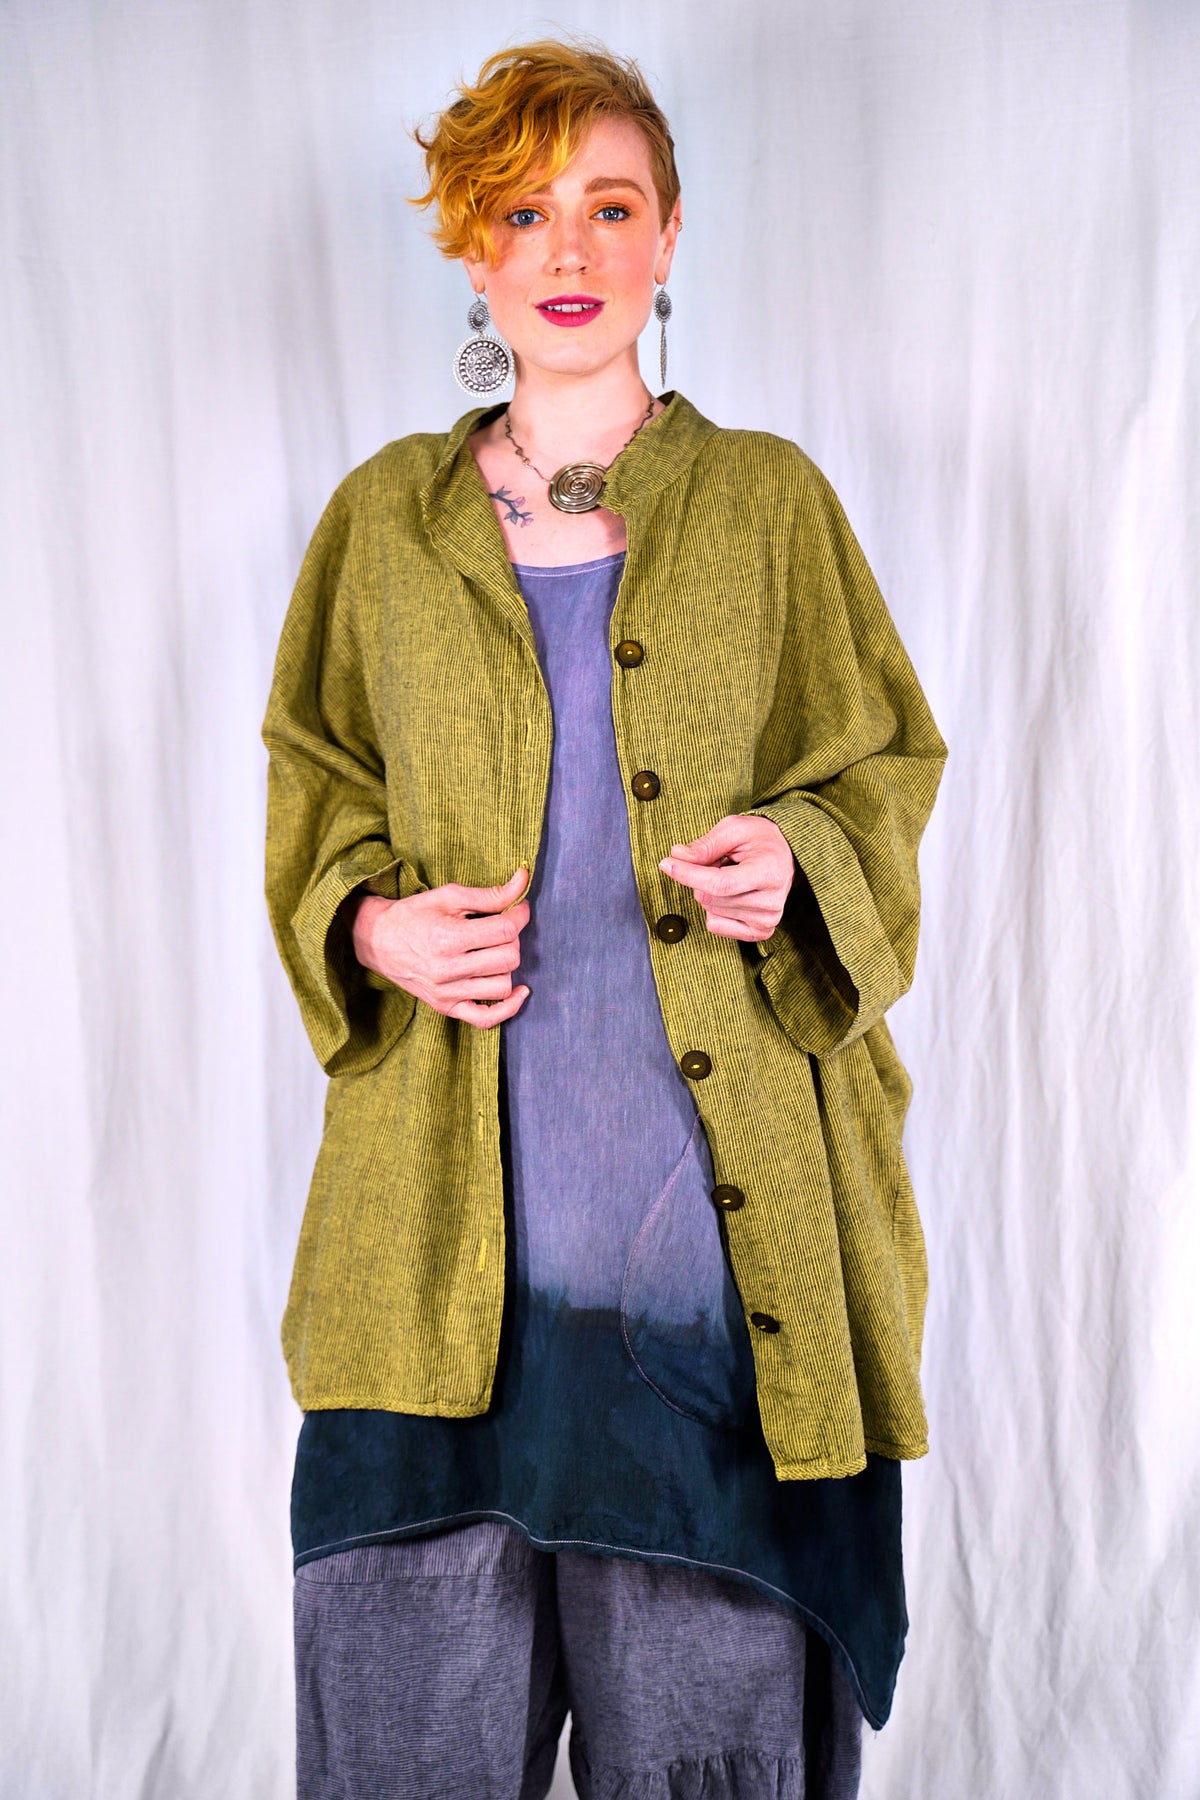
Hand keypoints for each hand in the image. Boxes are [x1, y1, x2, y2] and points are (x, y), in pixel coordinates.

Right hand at [348, 866, 531, 1027]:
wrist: (377, 941)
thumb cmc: (414, 915)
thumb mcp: (449, 896)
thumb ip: (490, 894)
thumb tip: (523, 881)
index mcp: (448, 938)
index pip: (505, 930)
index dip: (519, 915)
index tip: (517, 908)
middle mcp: (448, 970)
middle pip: (508, 958)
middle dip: (512, 938)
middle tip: (502, 927)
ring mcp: (447, 993)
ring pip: (503, 986)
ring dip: (506, 966)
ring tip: (494, 951)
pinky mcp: (446, 1007)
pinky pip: (486, 1019)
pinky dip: (508, 1008)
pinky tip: (518, 991)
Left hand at [658, 816, 794, 942]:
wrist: (785, 855)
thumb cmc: (759, 839)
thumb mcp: (734, 829)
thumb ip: (706, 844)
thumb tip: (678, 856)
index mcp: (769, 873)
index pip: (721, 883)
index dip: (689, 875)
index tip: (666, 863)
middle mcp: (772, 903)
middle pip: (710, 898)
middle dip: (700, 877)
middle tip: (717, 862)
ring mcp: (767, 921)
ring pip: (710, 910)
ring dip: (709, 891)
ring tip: (730, 876)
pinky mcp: (760, 932)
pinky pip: (716, 926)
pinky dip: (713, 908)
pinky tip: (730, 894)